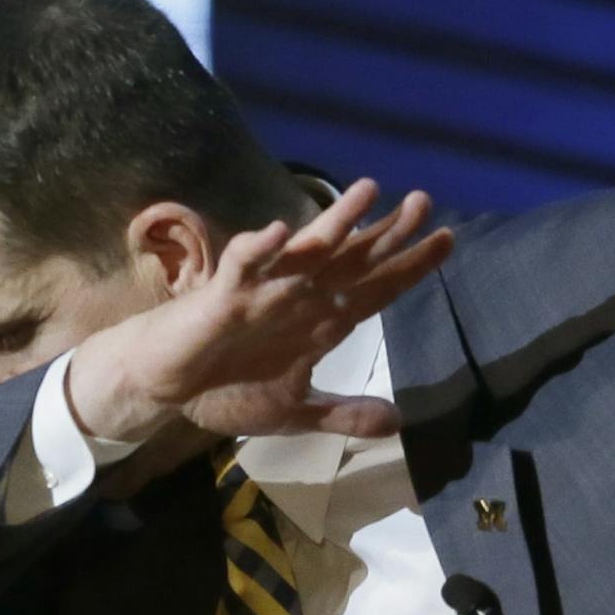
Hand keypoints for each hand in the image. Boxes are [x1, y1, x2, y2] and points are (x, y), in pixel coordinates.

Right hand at [65, 179, 452, 443]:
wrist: (167, 388)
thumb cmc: (225, 388)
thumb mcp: (293, 412)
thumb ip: (342, 413)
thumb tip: (398, 422)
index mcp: (319, 322)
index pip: (374, 289)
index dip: (410, 267)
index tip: (447, 241)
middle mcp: (299, 299)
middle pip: (352, 260)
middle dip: (388, 233)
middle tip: (425, 203)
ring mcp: (263, 293)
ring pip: (304, 252)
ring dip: (334, 224)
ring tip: (366, 192)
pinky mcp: (223, 297)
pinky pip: (242, 268)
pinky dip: (259, 252)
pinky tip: (277, 233)